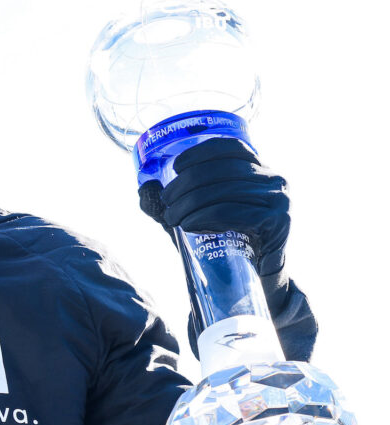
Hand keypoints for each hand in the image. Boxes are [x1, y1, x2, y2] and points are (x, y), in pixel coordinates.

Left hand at [138, 137, 288, 278]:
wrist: (260, 276)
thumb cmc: (229, 240)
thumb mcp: (206, 213)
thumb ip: (180, 199)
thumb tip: (145, 188)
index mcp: (259, 169)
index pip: (230, 148)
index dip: (200, 152)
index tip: (176, 167)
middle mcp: (273, 179)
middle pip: (220, 170)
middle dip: (185, 184)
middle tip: (167, 201)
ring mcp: (278, 200)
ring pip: (223, 191)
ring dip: (189, 203)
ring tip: (172, 217)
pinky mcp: (277, 222)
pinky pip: (233, 213)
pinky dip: (204, 217)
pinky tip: (188, 225)